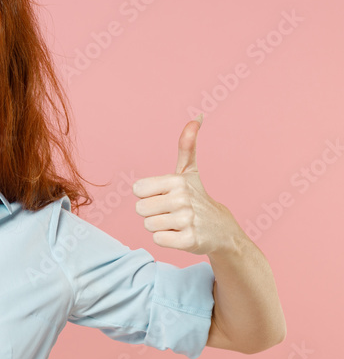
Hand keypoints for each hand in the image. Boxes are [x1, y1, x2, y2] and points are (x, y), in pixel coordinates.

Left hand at [132, 114, 238, 255]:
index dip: (148, 195)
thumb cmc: (197, 197)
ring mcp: (187, 220)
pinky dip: (166, 239)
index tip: (165, 196)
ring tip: (176, 223)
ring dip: (159, 226)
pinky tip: (181, 234)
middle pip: (140, 210)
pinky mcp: (189, 241)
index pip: (138, 190)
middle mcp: (183, 199)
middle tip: (171, 212)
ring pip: (148, 225)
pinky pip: (158, 240)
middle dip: (152, 213)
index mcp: (177, 180)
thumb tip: (197, 117)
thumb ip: (187, 146)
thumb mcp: (189, 171)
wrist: (220, 229)